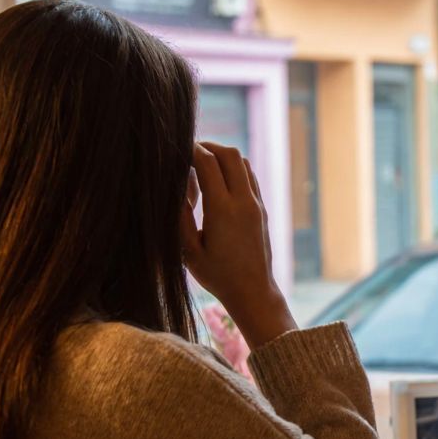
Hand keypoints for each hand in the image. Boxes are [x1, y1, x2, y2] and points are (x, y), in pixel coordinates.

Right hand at [181, 142, 296, 348]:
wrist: (253, 292)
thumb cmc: (217, 275)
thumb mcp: (189, 249)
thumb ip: (180, 216)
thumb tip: (175, 187)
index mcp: (222, 209)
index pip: (207, 163)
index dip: (191, 150)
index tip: (177, 149)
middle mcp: (243, 202)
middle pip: (230, 154)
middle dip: (209, 147)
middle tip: (190, 151)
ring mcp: (256, 205)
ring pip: (243, 163)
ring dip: (223, 156)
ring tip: (203, 164)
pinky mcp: (262, 210)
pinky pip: (250, 178)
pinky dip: (235, 169)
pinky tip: (220, 180)